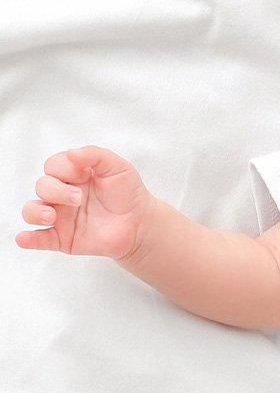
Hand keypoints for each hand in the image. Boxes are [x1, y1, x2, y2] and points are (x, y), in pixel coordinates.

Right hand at [16, 146, 151, 260]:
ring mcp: (61, 216)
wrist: (141, 223)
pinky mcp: (64, 238)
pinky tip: (25, 238)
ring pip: (32, 211)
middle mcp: (62, 194)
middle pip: (42, 186)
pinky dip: (29, 239)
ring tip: (51, 215)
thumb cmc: (128, 193)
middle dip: (56, 190)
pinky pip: (40, 239)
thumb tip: (72, 153)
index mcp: (73, 176)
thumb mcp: (118, 167)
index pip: (53, 166)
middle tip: (78, 198)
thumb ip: (96, 155)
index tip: (84, 174)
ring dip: (35, 211)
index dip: (64, 168)